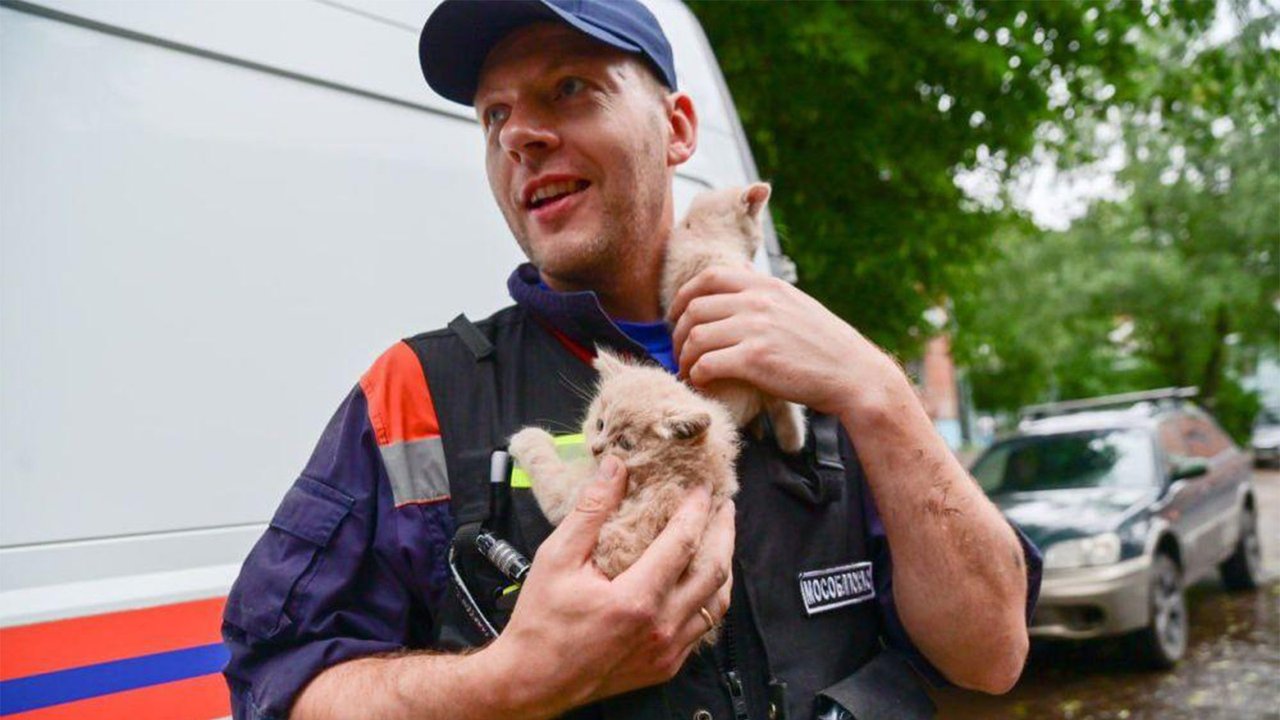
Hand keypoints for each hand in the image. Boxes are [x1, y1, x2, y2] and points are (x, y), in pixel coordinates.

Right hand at [484, 455, 734, 717]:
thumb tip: (615, 468)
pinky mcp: (666, 666)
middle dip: (723, 533)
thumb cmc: (540, 622)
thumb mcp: (557, 558)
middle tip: (723, 507)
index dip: (697, 511)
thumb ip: (591, 511)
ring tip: (719, 539)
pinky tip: (701, 581)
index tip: (702, 489)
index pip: (683, 543)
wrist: (533, 682)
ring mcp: (667, 651)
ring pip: (716, 602)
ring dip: (723, 566)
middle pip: (713, 571)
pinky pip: (703, 628)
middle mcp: (660, 628)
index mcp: (635, 600)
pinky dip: (709, 598)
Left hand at [667, 265, 901, 416]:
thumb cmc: (824, 345)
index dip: (683, 296)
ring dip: (684, 357)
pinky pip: (706, 363)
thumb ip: (764, 291)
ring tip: (687, 371)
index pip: (708, 278)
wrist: (853, 374)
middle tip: (679, 351)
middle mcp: (758, 302)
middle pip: (695, 308)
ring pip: (695, 336)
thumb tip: (738, 272)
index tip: (676, 315)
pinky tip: (701, 382)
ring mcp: (755, 329)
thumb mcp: (795, 303)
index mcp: (766, 286)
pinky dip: (696, 374)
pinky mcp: (755, 360)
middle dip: (678, 332)